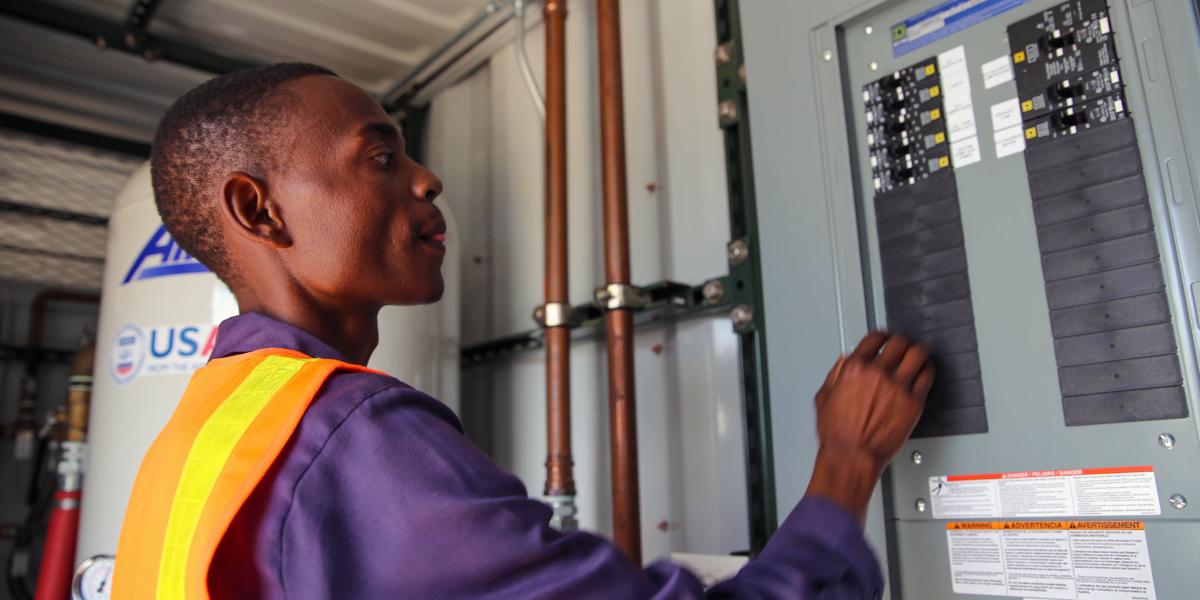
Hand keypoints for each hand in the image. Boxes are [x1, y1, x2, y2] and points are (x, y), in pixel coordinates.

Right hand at [805, 332, 933, 523]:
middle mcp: (878, 373)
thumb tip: (844, 362)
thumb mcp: (824, 397)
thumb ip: (835, 374)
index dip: (882, 335)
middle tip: (903, 344)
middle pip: (899, 342)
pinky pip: (928, 376)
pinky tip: (925, 371)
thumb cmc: (838, 434)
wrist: (852, 456)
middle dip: (902, 341)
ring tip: (919, 352)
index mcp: (855, 368)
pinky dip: (927, 369)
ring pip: (918, 354)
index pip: (875, 337)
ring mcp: (898, 386)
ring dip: (918, 350)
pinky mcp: (914, 402)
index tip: (885, 338)